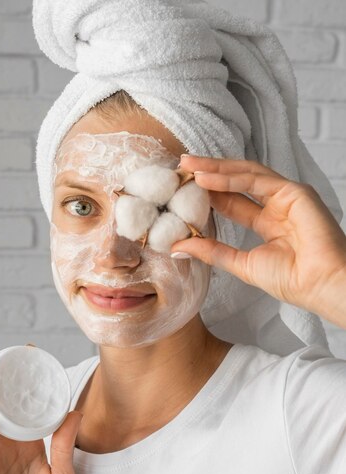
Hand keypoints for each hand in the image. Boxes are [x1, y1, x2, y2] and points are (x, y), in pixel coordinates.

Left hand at [172, 155, 345, 325]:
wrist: (318, 285)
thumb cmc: (292, 280)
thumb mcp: (241, 264)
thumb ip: (212, 252)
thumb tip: (177, 247)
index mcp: (269, 223)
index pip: (233, 201)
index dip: (208, 194)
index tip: (182, 189)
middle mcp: (277, 206)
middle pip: (237, 183)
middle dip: (209, 173)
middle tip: (182, 166)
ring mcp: (287, 197)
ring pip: (246, 175)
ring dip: (216, 169)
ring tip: (189, 166)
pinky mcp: (294, 191)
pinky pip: (256, 180)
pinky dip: (230, 178)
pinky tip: (207, 177)